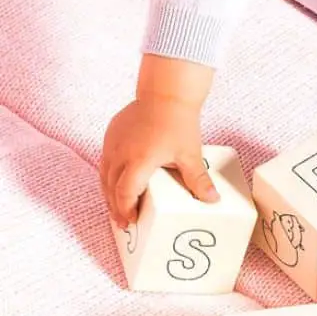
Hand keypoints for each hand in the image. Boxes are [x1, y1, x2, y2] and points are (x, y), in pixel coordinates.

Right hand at [100, 95, 219, 228]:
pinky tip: (115, 183)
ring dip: (108, 193)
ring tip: (116, 207)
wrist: (166, 92)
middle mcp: (121, 153)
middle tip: (123, 222)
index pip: (125, 193)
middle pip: (111, 188)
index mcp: (139, 161)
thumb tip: (212, 200)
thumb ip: (198, 180)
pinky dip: (108, 176)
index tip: (132, 220)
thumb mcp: (190, 154)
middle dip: (115, 207)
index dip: (126, 209)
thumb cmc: (178, 122)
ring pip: (104, 175)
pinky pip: (105, 160)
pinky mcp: (111, 134)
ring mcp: (113, 143)